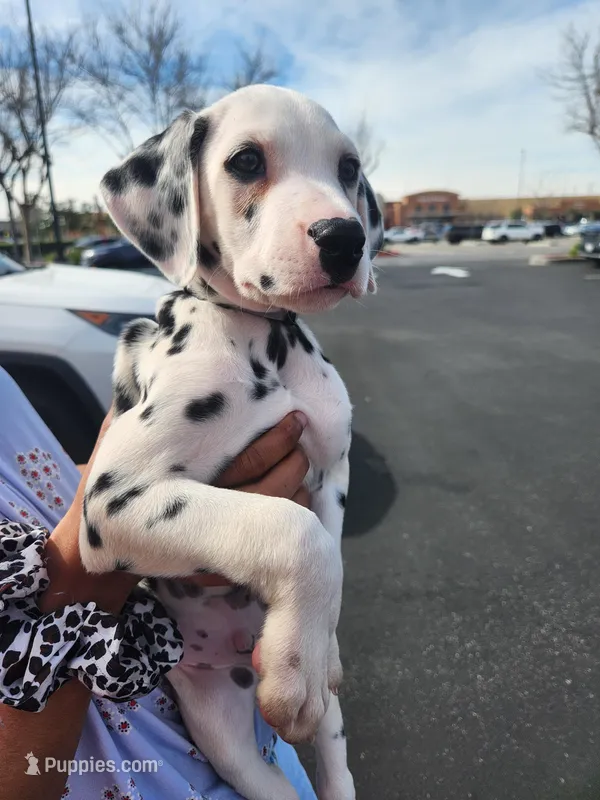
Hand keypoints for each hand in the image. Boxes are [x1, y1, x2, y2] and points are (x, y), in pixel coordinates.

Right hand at [41, 410, 310, 609]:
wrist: (100, 534)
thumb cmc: (114, 471)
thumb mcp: (122, 432)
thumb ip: (143, 404)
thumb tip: (157, 356)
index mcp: (189, 478)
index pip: (250, 461)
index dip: (280, 439)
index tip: (296, 419)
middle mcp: (204, 513)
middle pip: (270, 492)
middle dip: (296, 463)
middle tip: (303, 437)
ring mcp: (211, 545)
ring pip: (273, 523)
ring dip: (300, 493)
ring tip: (304, 464)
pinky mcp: (216, 566)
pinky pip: (263, 549)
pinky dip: (288, 523)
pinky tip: (297, 499)